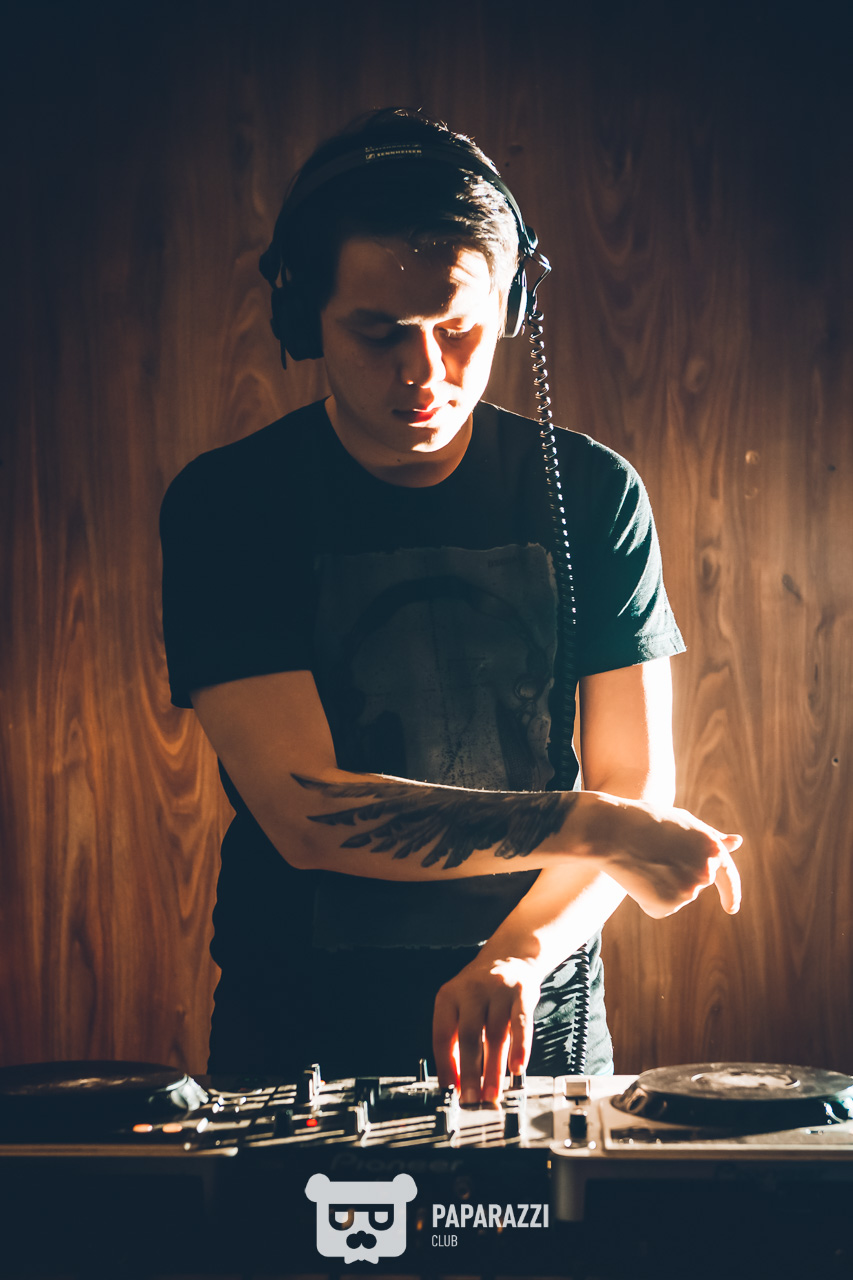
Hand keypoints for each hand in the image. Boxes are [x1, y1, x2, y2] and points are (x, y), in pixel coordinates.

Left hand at [432, 955, 541, 1103]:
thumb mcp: (460, 1006)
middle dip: (470, 1073)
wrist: (512, 955)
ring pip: (495, 1035)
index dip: (445, 1066)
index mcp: (448, 996)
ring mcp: (498, 990)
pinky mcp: (522, 993)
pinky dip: (520, 1048)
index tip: (451, 1090)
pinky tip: (517, 1068)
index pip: (441, 1036)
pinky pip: (521, 1024)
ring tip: (493, 1093)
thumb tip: (456, 1081)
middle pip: (468, 1036)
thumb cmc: (482, 990)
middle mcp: (471, 991)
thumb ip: (455, 1040)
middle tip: (472, 1099)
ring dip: (494, 1070)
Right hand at [596, 798, 742, 918]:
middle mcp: (706, 873)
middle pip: (693, 884)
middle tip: (652, 855)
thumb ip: (711, 838)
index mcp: (714, 850)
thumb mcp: (684, 822)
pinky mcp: (667, 907)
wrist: (611, 831)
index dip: (731, 895)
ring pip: (675, 897)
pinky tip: (636, 877)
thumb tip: (737, 843)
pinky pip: (659, 908)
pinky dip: (647, 898)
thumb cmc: (646, 820)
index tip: (731, 909)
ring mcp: (688, 892)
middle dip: (675, 874)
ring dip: (659, 885)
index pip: (729, 878)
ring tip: (642, 861)